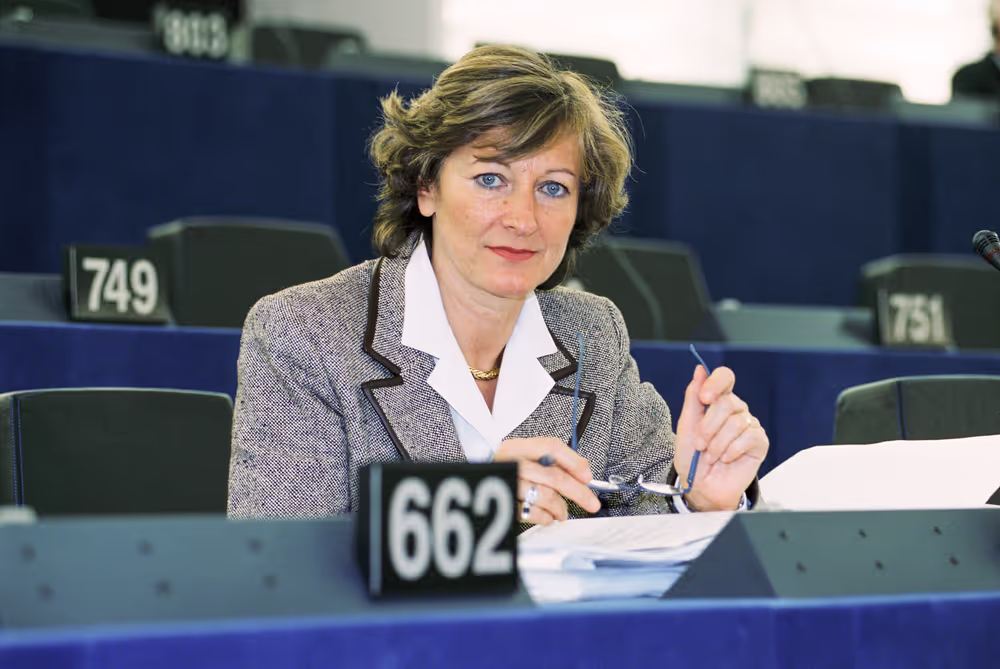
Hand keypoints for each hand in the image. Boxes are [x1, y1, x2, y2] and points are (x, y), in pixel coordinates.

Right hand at [494, 437, 600, 524]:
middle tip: (592, 503)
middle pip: (553, 475)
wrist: (476, 477)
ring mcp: (508, 482)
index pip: (550, 447)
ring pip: (545, 496)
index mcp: (518, 447)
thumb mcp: (524, 456)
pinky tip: (548, 516)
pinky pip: (532, 513)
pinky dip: (546, 518)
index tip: (588, 476)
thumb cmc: (507, 468)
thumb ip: (552, 460)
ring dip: (560, 508)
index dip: (573, 461)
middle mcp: (511, 462)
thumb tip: (583, 471)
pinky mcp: (505, 503)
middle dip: (578, 492)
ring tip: (562, 512)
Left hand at [673, 365, 768, 510]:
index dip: (716, 383)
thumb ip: (693, 397)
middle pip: (727, 403)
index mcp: (717, 401)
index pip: (724, 377)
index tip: (704, 399)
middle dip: (708, 427)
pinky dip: (731, 450)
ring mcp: (749, 425)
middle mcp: (736, 410)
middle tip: (699, 445)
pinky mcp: (759, 442)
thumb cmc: (692, 456)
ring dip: (717, 443)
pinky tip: (726, 459)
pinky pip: (748, 438)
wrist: (701, 486)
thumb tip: (700, 370)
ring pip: (736, 422)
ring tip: (710, 456)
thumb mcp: (686, 425)